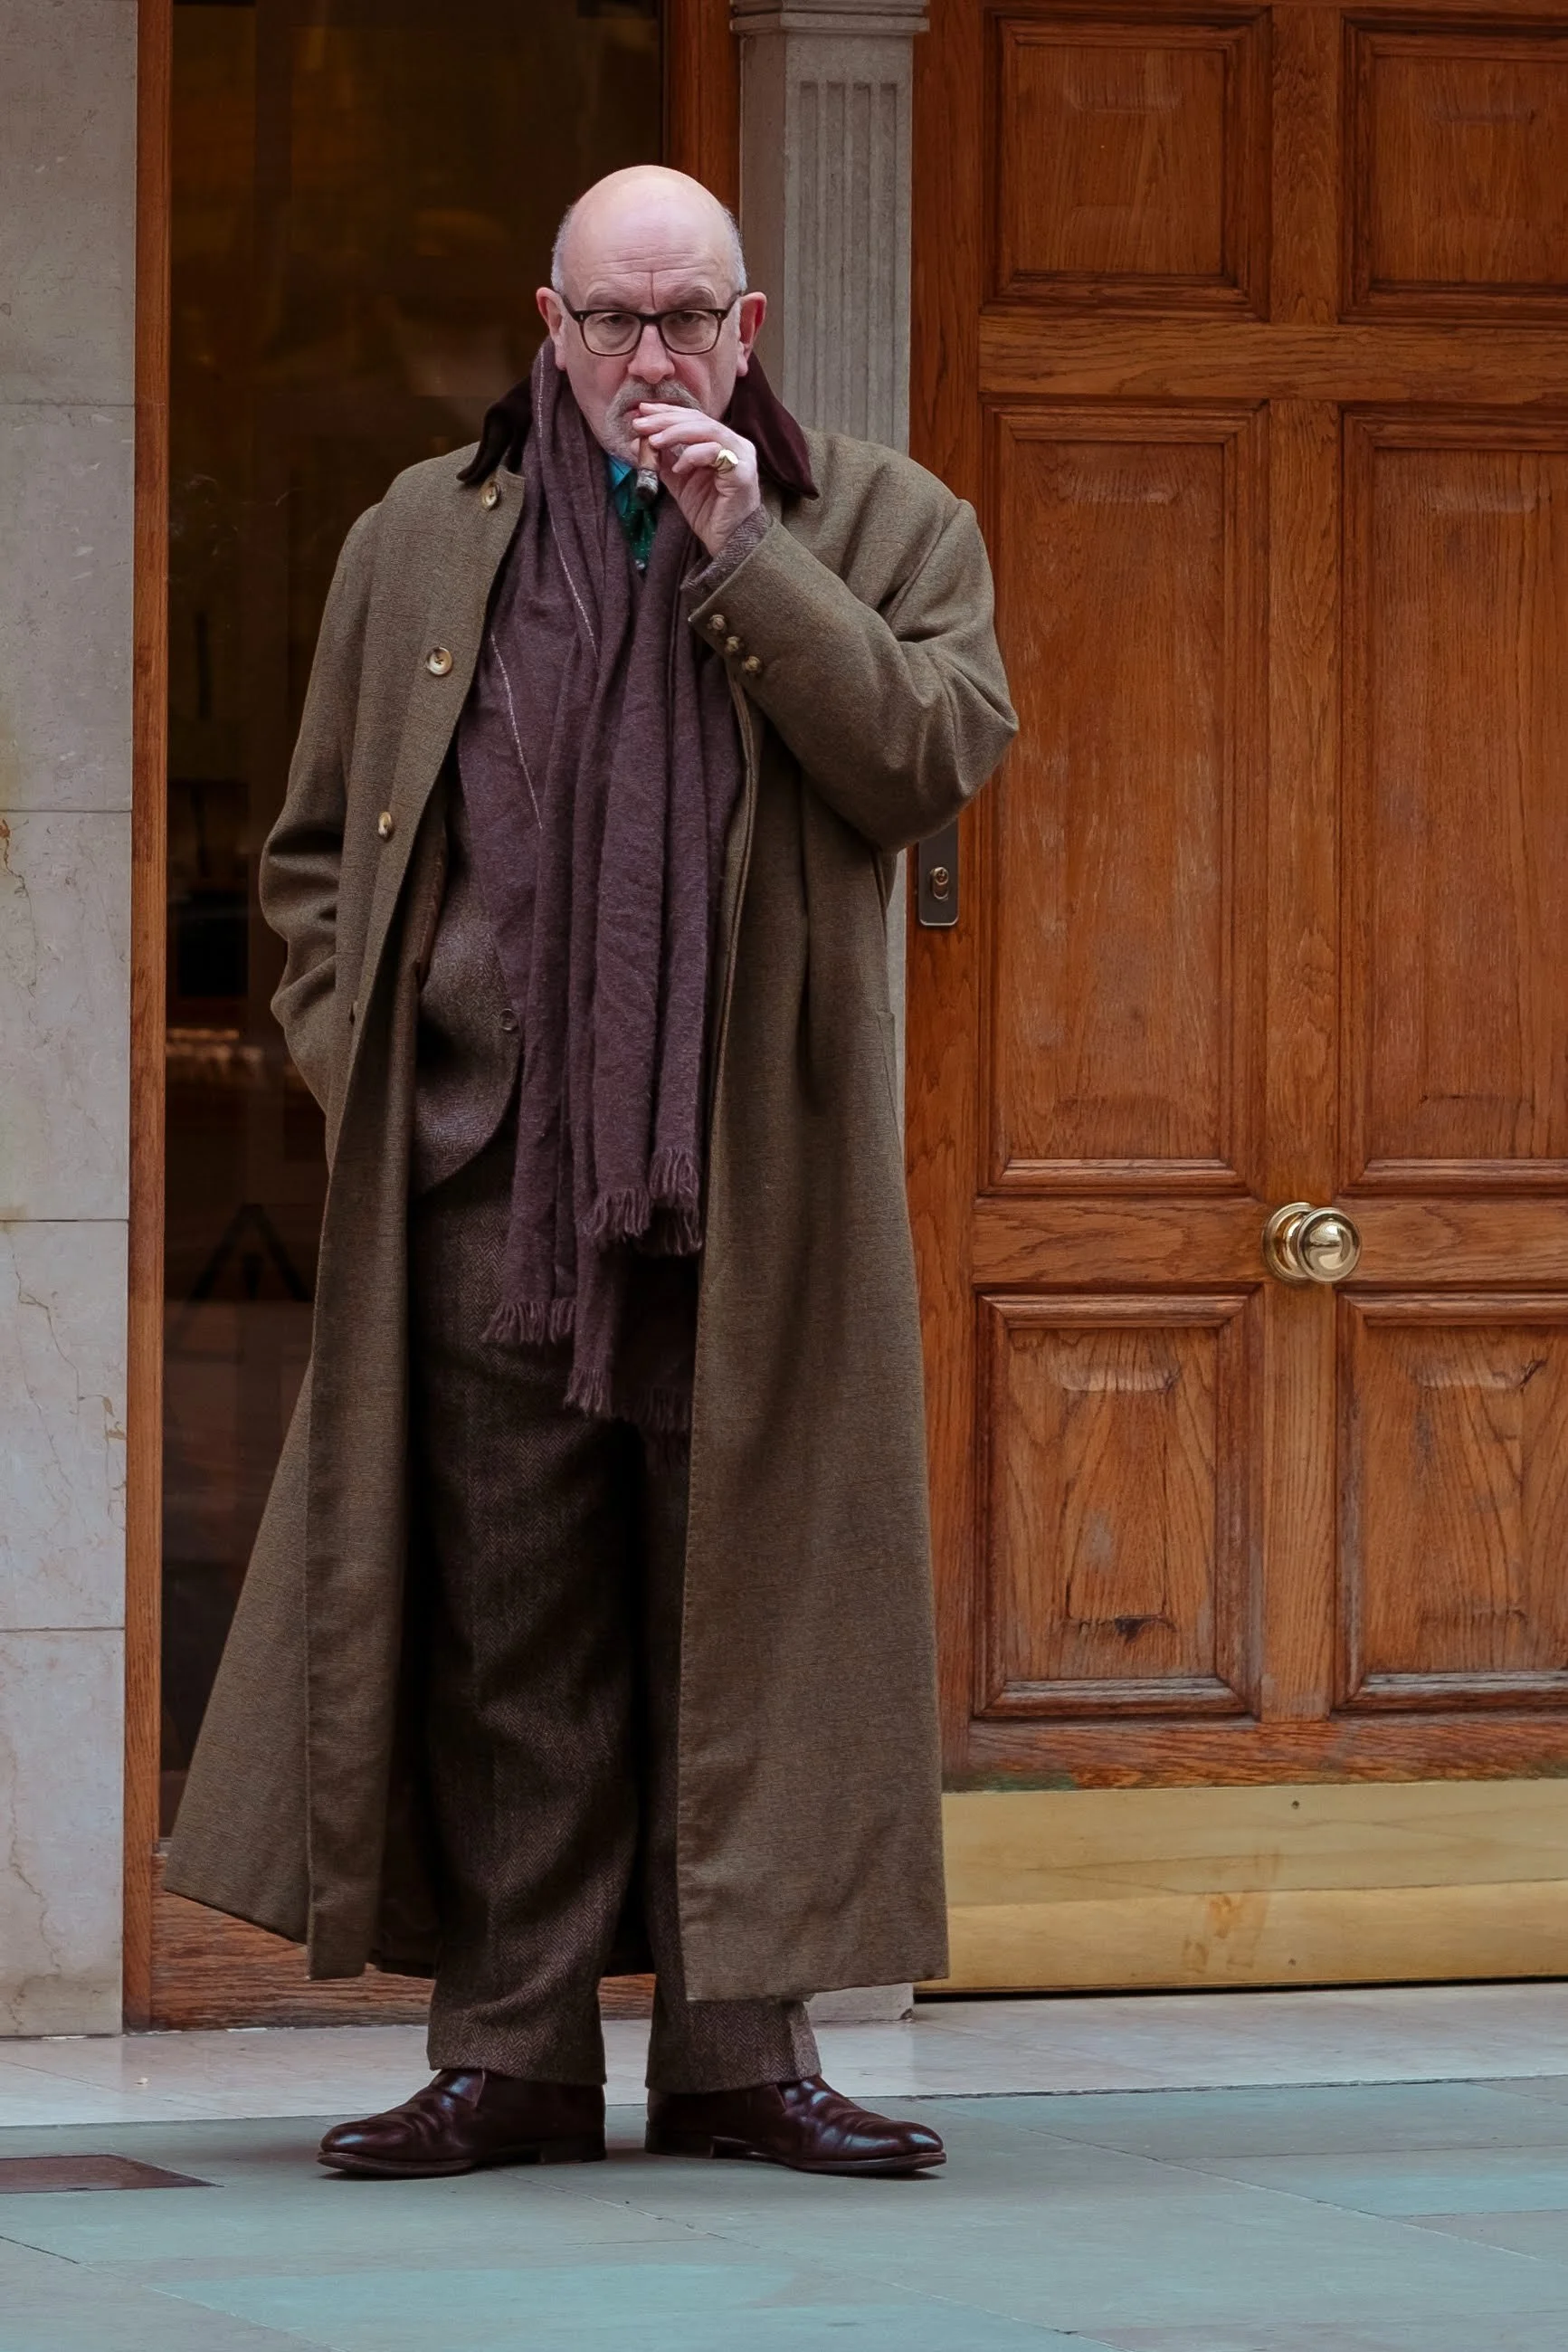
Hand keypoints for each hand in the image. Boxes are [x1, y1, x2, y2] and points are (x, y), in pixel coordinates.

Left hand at [633, 402, 761, 559]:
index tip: (641, 412)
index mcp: (721, 443)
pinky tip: (678, 468)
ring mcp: (741, 456)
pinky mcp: (743, 472)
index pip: (693, 418)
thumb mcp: (679, 481)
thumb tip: (638, 442)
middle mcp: (735, 444)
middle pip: (698, 420)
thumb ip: (664, 460)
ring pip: (707, 430)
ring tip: (653, 441)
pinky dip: (693, 456)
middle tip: (640, 424)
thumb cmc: (709, 513)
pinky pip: (715, 453)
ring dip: (676, 433)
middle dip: (666, 420)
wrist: (728, 542)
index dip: (667, 412)